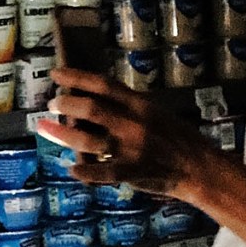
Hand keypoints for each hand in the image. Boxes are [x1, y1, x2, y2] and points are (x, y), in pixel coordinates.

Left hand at [34, 65, 213, 195]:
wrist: (199, 167)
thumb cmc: (178, 138)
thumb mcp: (156, 112)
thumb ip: (128, 107)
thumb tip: (94, 100)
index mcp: (141, 105)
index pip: (104, 85)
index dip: (77, 77)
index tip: (56, 74)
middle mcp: (134, 124)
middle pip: (92, 109)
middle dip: (66, 104)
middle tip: (51, 103)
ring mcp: (132, 149)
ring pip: (89, 141)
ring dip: (63, 134)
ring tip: (46, 129)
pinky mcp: (132, 172)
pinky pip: (102, 173)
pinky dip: (84, 172)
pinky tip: (71, 170)